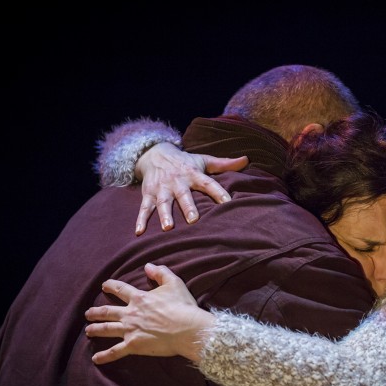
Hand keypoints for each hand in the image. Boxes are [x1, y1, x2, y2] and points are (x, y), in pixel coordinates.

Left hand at [85, 262, 214, 363]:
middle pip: (108, 311)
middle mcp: (130, 313)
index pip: (121, 290)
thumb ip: (161, 272)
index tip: (104, 285)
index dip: (111, 286)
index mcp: (139, 298)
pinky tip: (95, 359)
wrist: (187, 328)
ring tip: (88, 330)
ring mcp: (130, 330)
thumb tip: (148, 266)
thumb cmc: (182, 306)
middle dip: (96, 311)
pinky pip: (115, 351)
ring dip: (95, 329)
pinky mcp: (133, 345)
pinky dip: (105, 356)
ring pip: (107, 329)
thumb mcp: (174, 283)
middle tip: (88, 313)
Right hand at [134, 142, 248, 234]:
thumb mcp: (203, 160)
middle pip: (183, 195)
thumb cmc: (185, 162)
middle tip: (193, 220)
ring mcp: (161, 188)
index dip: (218, 192)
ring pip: (162, 202)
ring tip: (167, 228)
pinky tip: (138, 232)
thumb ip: (224, 164)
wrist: (154, 153)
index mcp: (193, 174)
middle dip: (187, 207)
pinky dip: (140, 220)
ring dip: (164, 215)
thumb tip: (247, 160)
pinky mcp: (148, 194)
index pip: (208, 183)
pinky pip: (143, 208)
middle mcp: (177, 181)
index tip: (228, 202)